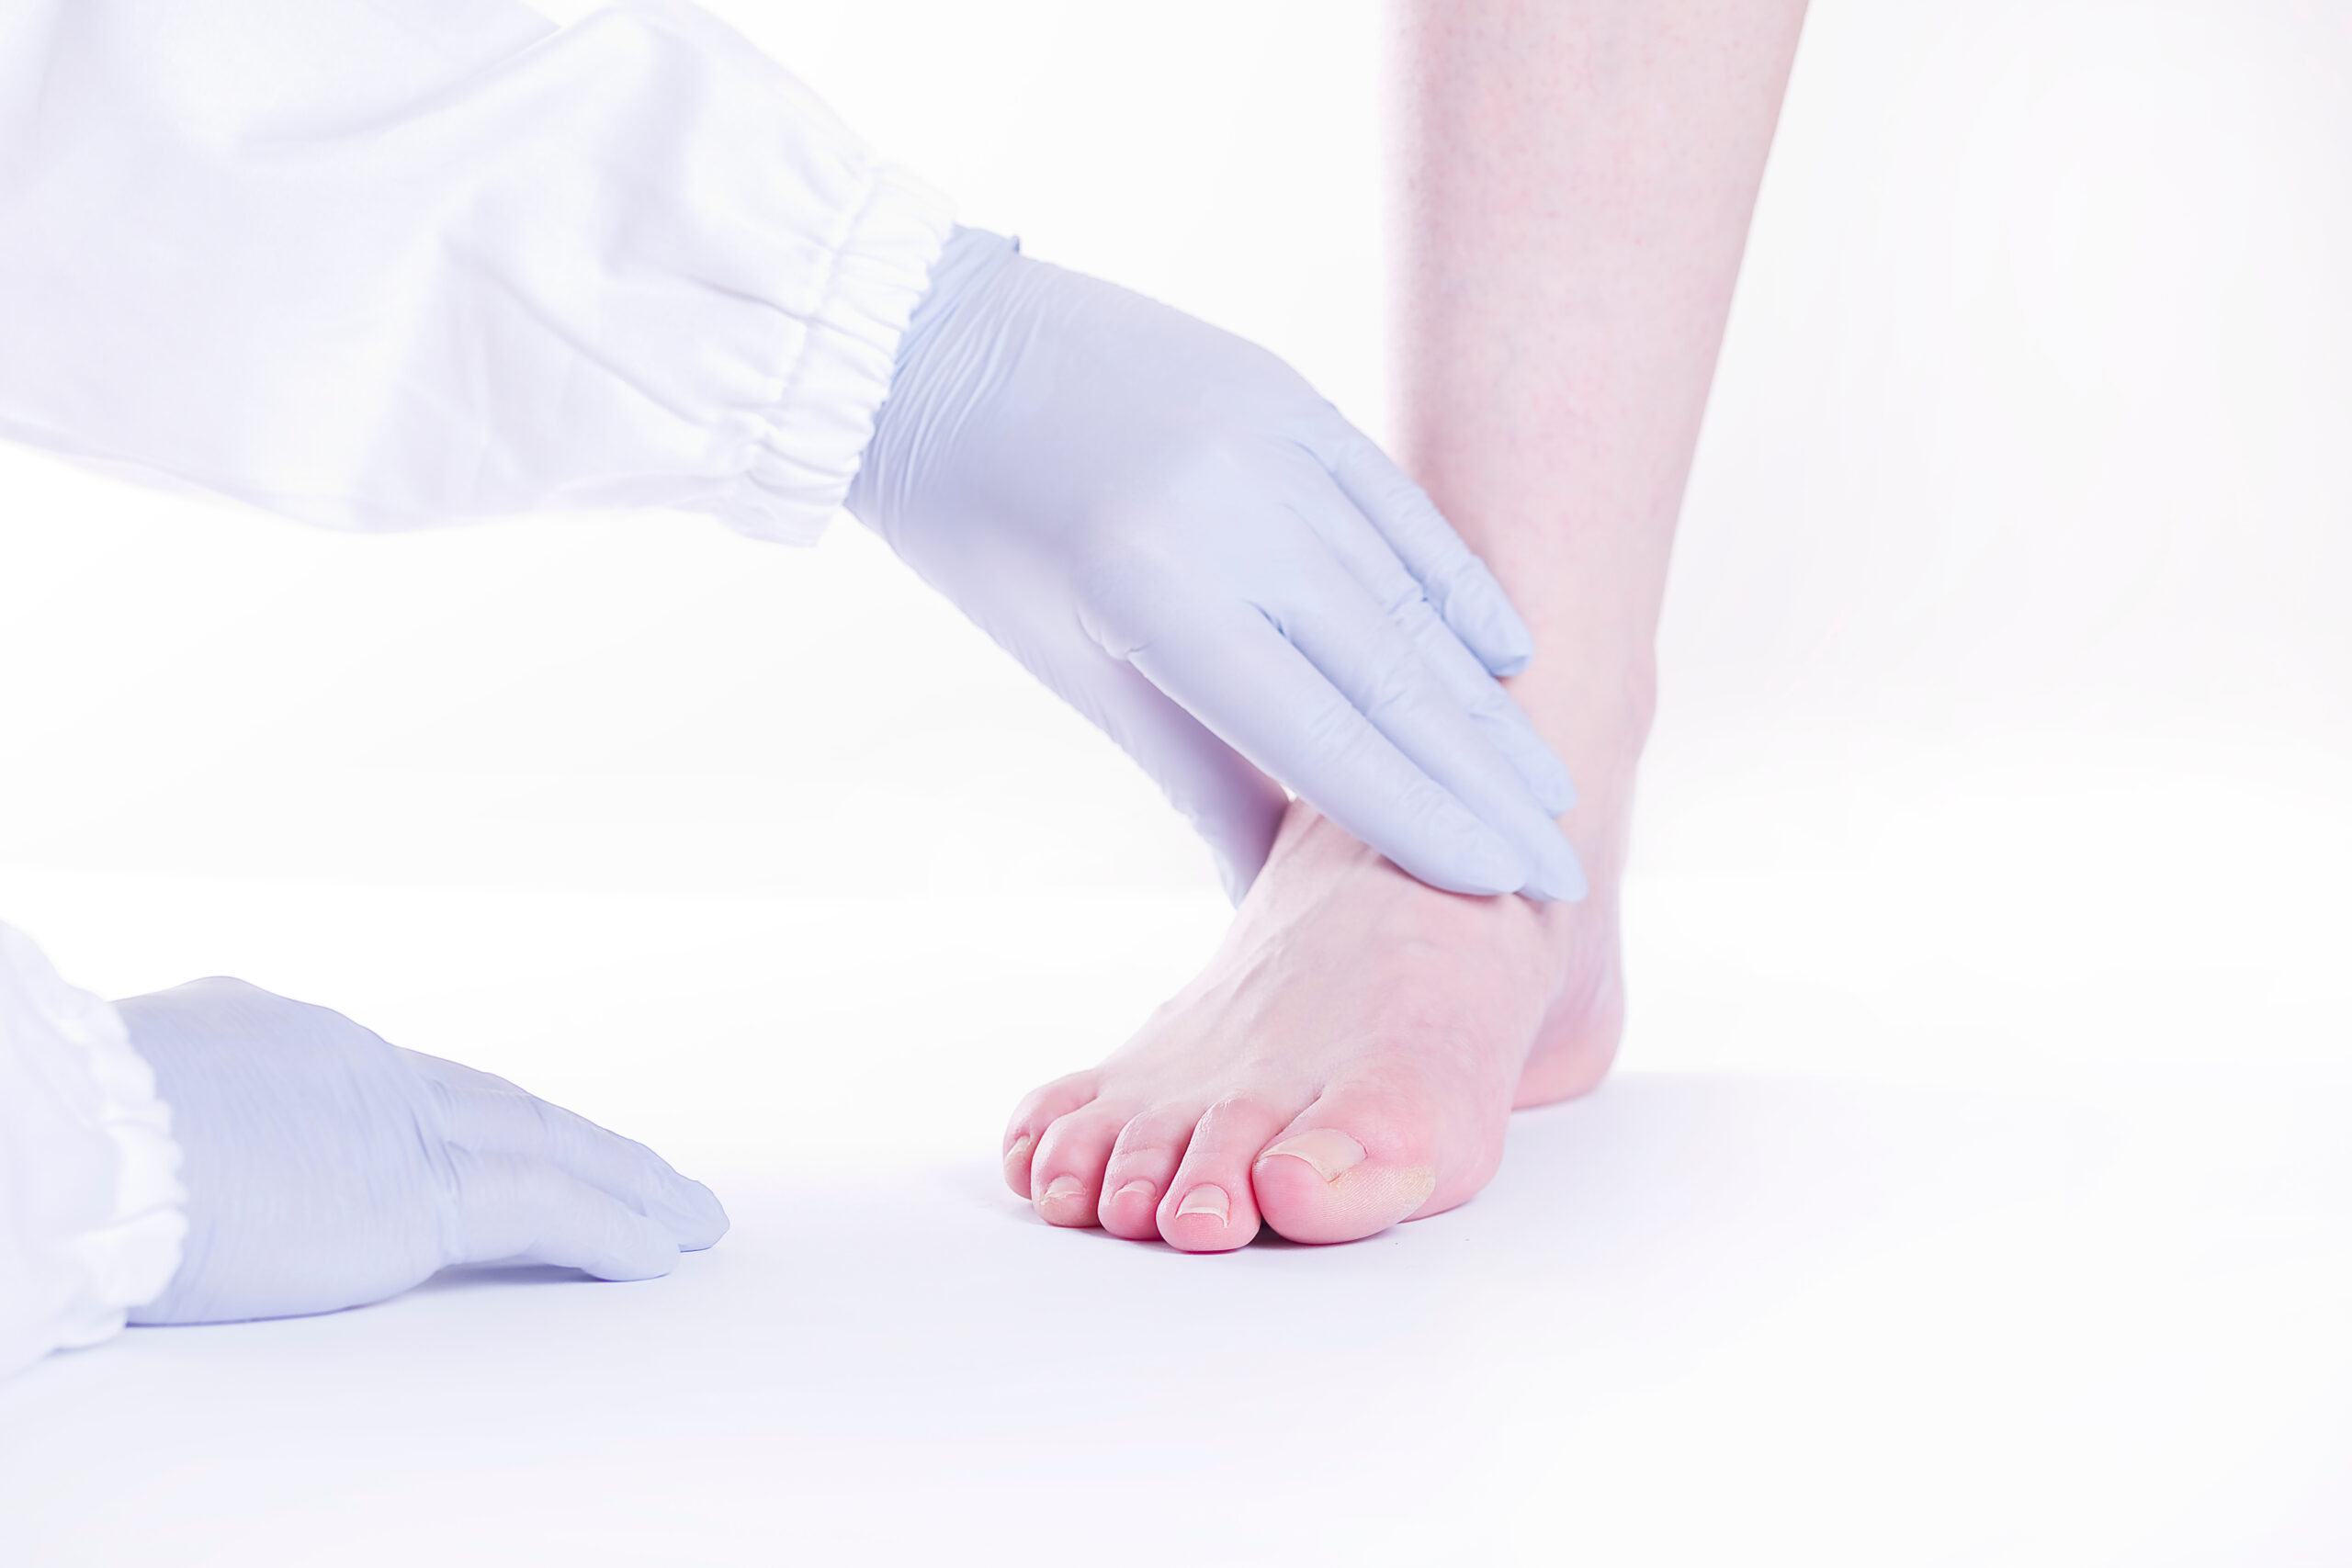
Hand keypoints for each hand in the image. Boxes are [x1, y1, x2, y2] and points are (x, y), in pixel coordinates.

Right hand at [117, 978, 726, 1324]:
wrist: (68, 1138)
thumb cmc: (61, 1135)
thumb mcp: (125, 1102)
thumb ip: (184, 1116)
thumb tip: (161, 1143)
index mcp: (276, 1040)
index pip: (404, 1086)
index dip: (473, 1116)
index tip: (524, 1139)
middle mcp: (354, 1066)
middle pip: (501, 1107)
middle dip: (582, 1143)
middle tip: (646, 1171)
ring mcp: (394, 1125)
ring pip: (550, 1150)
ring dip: (629, 1187)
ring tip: (689, 1216)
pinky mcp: (419, 1193)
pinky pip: (547, 1210)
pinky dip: (612, 1229)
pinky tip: (661, 1249)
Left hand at [848, 230, 1581, 901]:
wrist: (930, 348)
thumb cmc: (983, 534)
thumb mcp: (1076, 667)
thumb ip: (1195, 774)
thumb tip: (1270, 901)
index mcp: (1154, 594)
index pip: (1323, 736)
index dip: (1421, 818)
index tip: (1501, 884)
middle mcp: (1231, 512)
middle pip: (1393, 674)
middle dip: (1482, 783)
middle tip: (1557, 866)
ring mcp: (1268, 440)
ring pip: (1409, 594)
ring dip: (1486, 701)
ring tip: (1550, 784)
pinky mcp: (1285, 392)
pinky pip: (1396, 503)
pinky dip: (1455, 583)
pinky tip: (1511, 653)